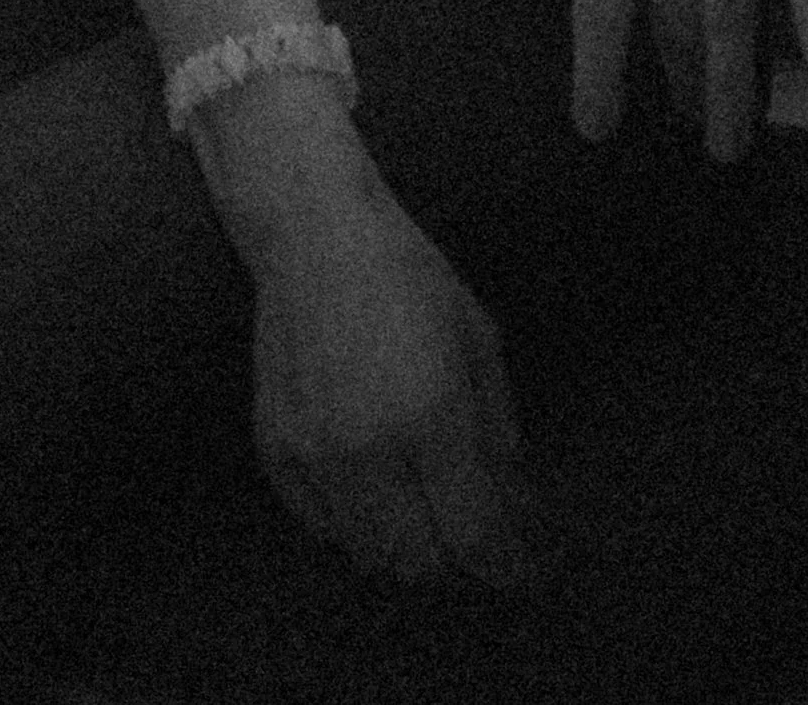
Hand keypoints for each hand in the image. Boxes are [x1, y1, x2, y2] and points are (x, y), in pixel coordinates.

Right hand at [238, 133, 548, 596]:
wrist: (315, 238)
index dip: (509, 564)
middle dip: (458, 555)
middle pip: (420, 561)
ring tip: (427, 501)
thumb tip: (518, 511)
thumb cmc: (409, 276)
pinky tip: (375, 480)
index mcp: (431, 413)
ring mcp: (314, 456)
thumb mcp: (479, 341)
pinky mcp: (276, 454)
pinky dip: (356, 522)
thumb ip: (499, 434)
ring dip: (407, 544)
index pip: (475, 532)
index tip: (531, 569)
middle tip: (477, 526)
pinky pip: (322, 527)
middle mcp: (368, 448)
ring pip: (368, 555)